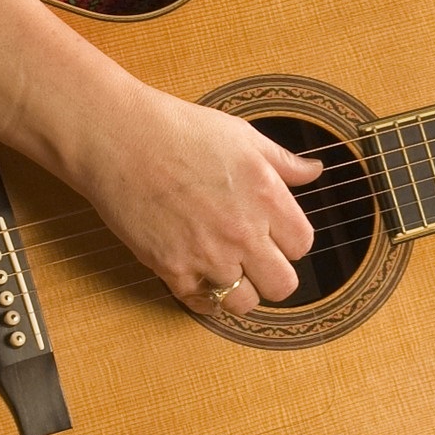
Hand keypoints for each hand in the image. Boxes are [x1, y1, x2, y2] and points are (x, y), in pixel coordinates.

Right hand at [62, 71, 321, 315]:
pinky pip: (203, 304)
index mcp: (266, 197)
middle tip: (255, 260)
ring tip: (226, 270)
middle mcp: (242, 232)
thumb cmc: (179, 130)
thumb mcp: (242, 136)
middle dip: (273, 274)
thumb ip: (284, 162)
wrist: (119, 139)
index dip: (290, 242)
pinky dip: (204, 297)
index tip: (274, 234)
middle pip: (283, 285)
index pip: (303, 245)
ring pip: (244, 302)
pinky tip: (199, 277)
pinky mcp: (172, 269)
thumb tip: (315, 171)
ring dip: (239, 290)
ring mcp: (207, 255)